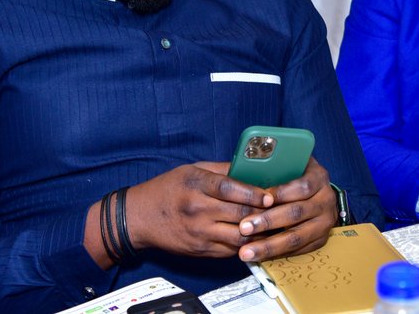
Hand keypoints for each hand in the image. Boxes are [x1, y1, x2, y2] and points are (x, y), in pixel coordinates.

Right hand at [120, 162, 271, 260]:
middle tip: (280, 210)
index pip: (230, 189)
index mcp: (196, 184)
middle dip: (263, 214)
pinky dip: (245, 244)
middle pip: (239, 215)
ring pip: (238, 237)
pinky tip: (256, 237)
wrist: (138, 218)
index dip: (254, 194)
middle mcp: (198, 209)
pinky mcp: (200, 250)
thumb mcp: (191, 170)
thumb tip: (251, 168)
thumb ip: (221, 170)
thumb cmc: (167, 189)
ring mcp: (199, 233)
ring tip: (273, 226)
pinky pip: (230, 250)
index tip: (270, 196)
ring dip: (258, 233)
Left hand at [235, 157, 336, 261]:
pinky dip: (277, 254)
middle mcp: (326, 200)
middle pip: (296, 213)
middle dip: (268, 222)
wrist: (316, 193)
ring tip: (246, 252)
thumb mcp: (288, 165)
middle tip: (243, 228)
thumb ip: (272, 168)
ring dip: (269, 245)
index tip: (257, 201)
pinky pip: (299, 250)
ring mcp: (326, 222)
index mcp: (319, 177)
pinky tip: (258, 256)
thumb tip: (241, 173)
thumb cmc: (294, 176)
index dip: (279, 194)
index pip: (301, 186)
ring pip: (297, 237)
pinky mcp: (321, 239)